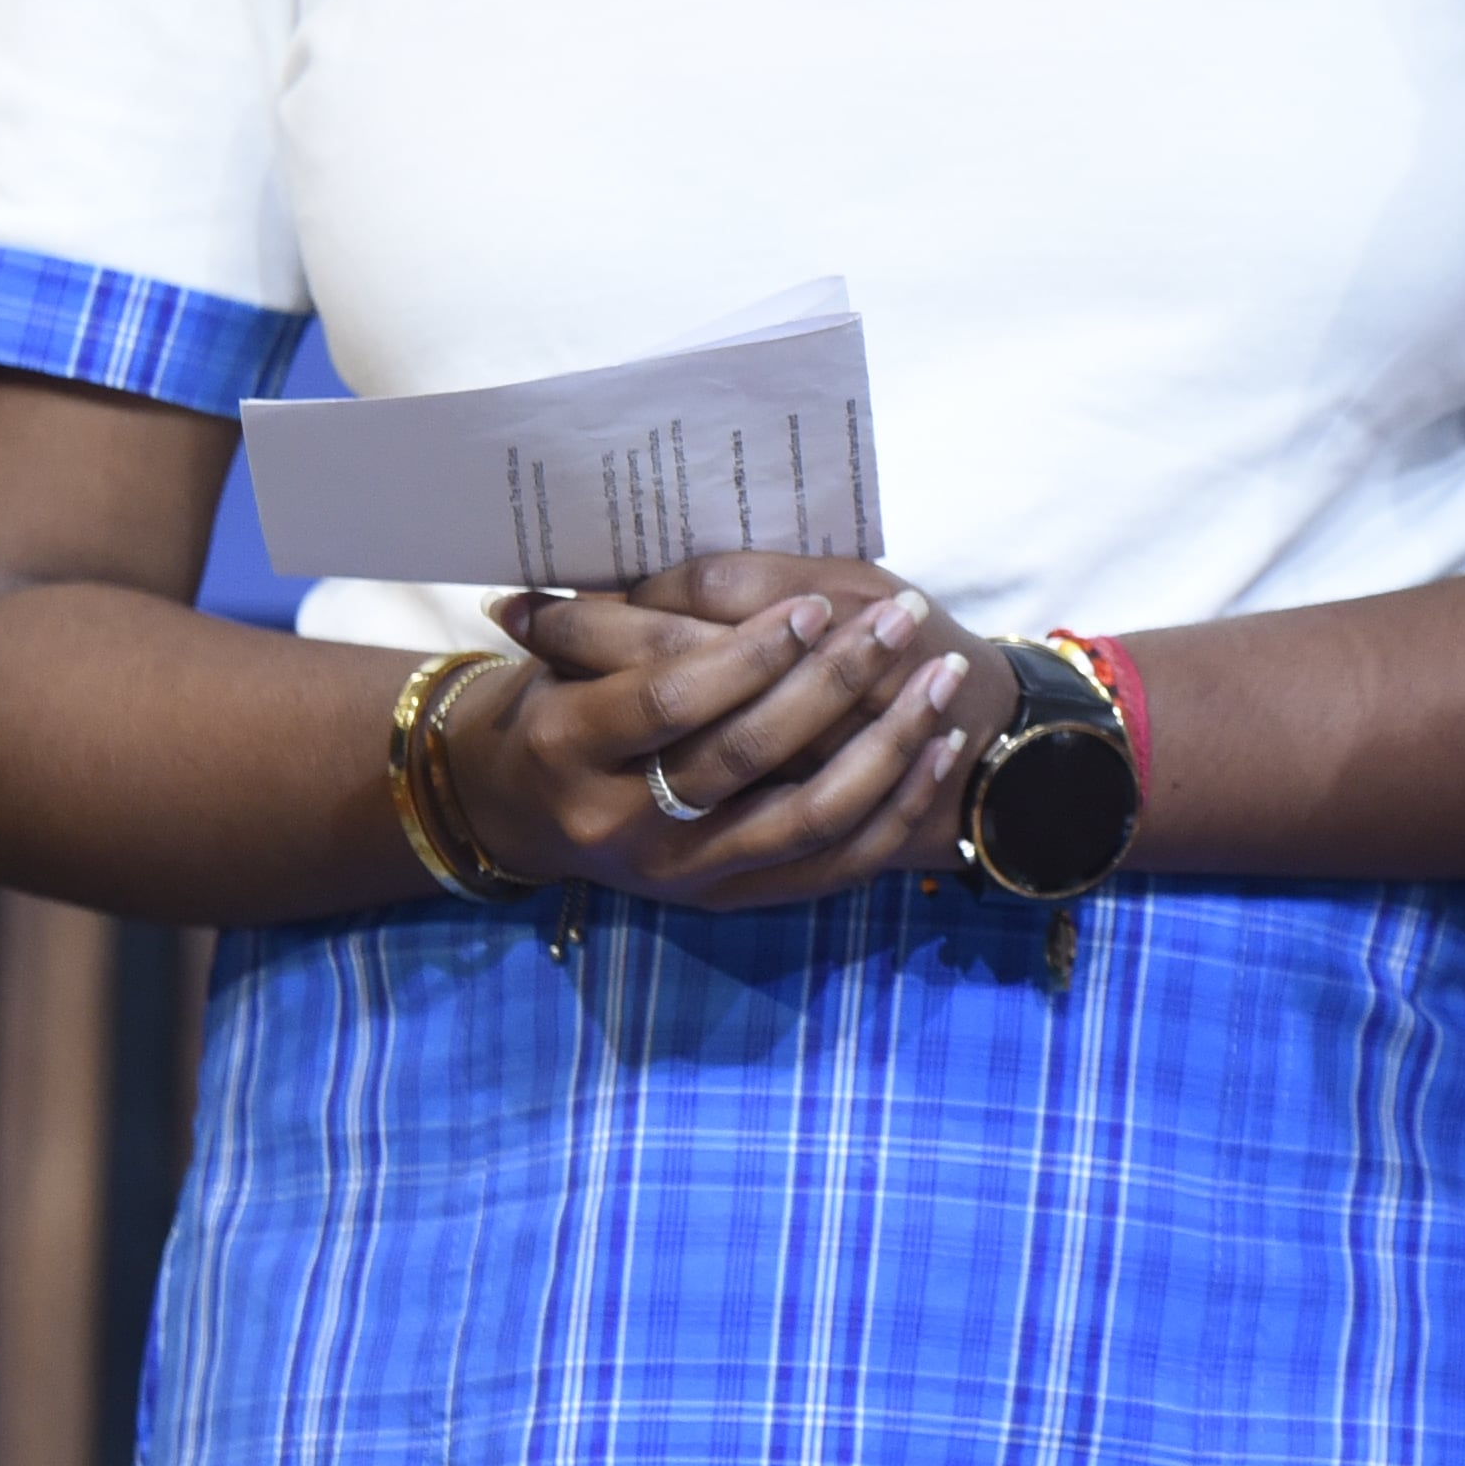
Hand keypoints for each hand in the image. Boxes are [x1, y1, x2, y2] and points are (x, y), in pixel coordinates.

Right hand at [447, 559, 973, 906]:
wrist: (524, 816)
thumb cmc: (556, 710)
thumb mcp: (561, 660)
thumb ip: (616, 619)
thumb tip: (660, 566)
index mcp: (566, 747)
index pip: (671, 697)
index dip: (749, 652)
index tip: (816, 605)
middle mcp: (622, 825)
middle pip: (745, 754)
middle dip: (834, 681)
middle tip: (898, 622)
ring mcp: (684, 872)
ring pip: (807, 815)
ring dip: (889, 743)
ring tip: (940, 676)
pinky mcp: (732, 898)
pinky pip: (835, 863)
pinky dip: (896, 805)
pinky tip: (939, 746)